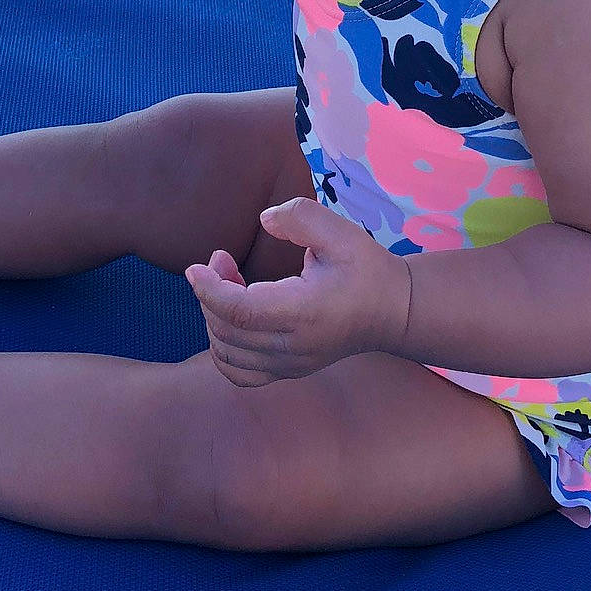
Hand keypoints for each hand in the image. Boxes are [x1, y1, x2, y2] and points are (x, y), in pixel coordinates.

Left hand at [184, 197, 410, 387]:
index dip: (209, 290)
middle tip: (221, 259)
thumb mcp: (340, 232)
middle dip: (210, 293)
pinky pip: (240, 373)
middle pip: (228, 331)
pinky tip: (231, 319)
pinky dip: (223, 349)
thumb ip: (300, 217)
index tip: (197, 267)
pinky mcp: (288, 371)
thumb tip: (264, 220)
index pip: (240, 311)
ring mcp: (291, 365)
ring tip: (228, 285)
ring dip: (214, 318)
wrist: (394, 310)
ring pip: (228, 354)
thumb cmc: (367, 269)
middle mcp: (294, 347)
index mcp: (304, 312)